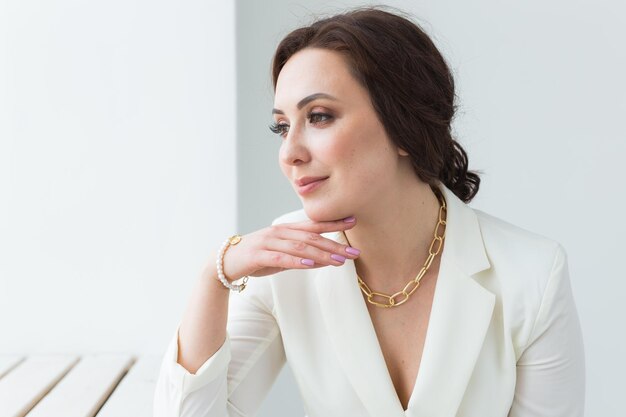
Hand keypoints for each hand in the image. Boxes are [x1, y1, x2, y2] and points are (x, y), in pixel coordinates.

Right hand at [219, 217, 360, 280]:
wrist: (224, 262)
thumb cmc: (255, 258)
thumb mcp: (281, 256)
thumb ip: (300, 255)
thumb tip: (322, 260)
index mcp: (285, 230)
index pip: (313, 225)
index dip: (334, 223)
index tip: (353, 222)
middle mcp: (278, 233)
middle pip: (311, 237)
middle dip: (334, 244)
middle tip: (354, 252)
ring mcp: (268, 242)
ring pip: (300, 247)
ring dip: (322, 254)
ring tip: (339, 261)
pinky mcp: (259, 255)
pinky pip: (281, 258)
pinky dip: (297, 261)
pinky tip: (311, 264)